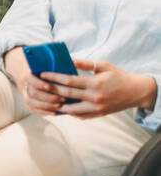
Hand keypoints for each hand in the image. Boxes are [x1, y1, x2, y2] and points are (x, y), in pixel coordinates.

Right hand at [3, 46, 63, 114]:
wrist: (23, 69)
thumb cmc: (39, 65)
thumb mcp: (42, 62)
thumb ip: (52, 64)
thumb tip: (71, 63)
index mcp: (27, 74)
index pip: (30, 80)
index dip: (40, 84)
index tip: (50, 87)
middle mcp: (24, 85)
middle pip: (33, 93)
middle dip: (48, 97)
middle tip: (62, 99)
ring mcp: (25, 94)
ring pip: (33, 103)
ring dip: (47, 106)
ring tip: (60, 106)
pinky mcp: (28, 102)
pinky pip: (34, 109)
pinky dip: (44, 112)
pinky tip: (55, 113)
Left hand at [39, 58, 158, 119]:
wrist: (136, 92)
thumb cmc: (118, 76)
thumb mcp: (103, 66)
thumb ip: (84, 64)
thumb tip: (67, 60)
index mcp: (95, 83)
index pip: (69, 81)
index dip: (54, 77)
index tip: (42, 74)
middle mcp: (95, 97)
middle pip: (67, 95)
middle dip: (51, 90)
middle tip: (39, 86)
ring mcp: (96, 108)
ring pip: (71, 109)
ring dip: (57, 104)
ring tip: (45, 99)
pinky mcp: (98, 115)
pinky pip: (79, 115)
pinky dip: (68, 112)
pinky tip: (59, 107)